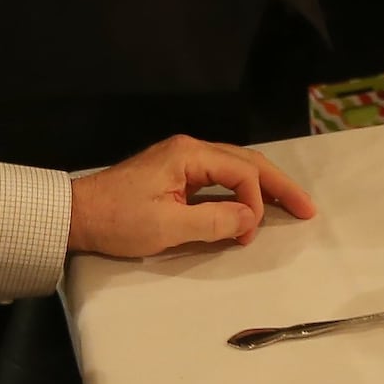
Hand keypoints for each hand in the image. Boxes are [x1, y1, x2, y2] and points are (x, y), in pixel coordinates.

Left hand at [68, 136, 318, 257]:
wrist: (75, 215)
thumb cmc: (118, 220)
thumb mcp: (167, 226)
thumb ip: (214, 222)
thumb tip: (251, 220)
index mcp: (190, 154)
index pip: (241, 171)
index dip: (254, 202)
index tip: (249, 234)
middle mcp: (190, 150)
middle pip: (246, 162)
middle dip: (278, 185)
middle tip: (308, 209)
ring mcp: (182, 161)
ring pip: (235, 168)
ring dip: (261, 188)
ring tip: (289, 206)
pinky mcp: (174, 175)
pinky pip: (218, 179)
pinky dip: (240, 192)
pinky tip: (251, 206)